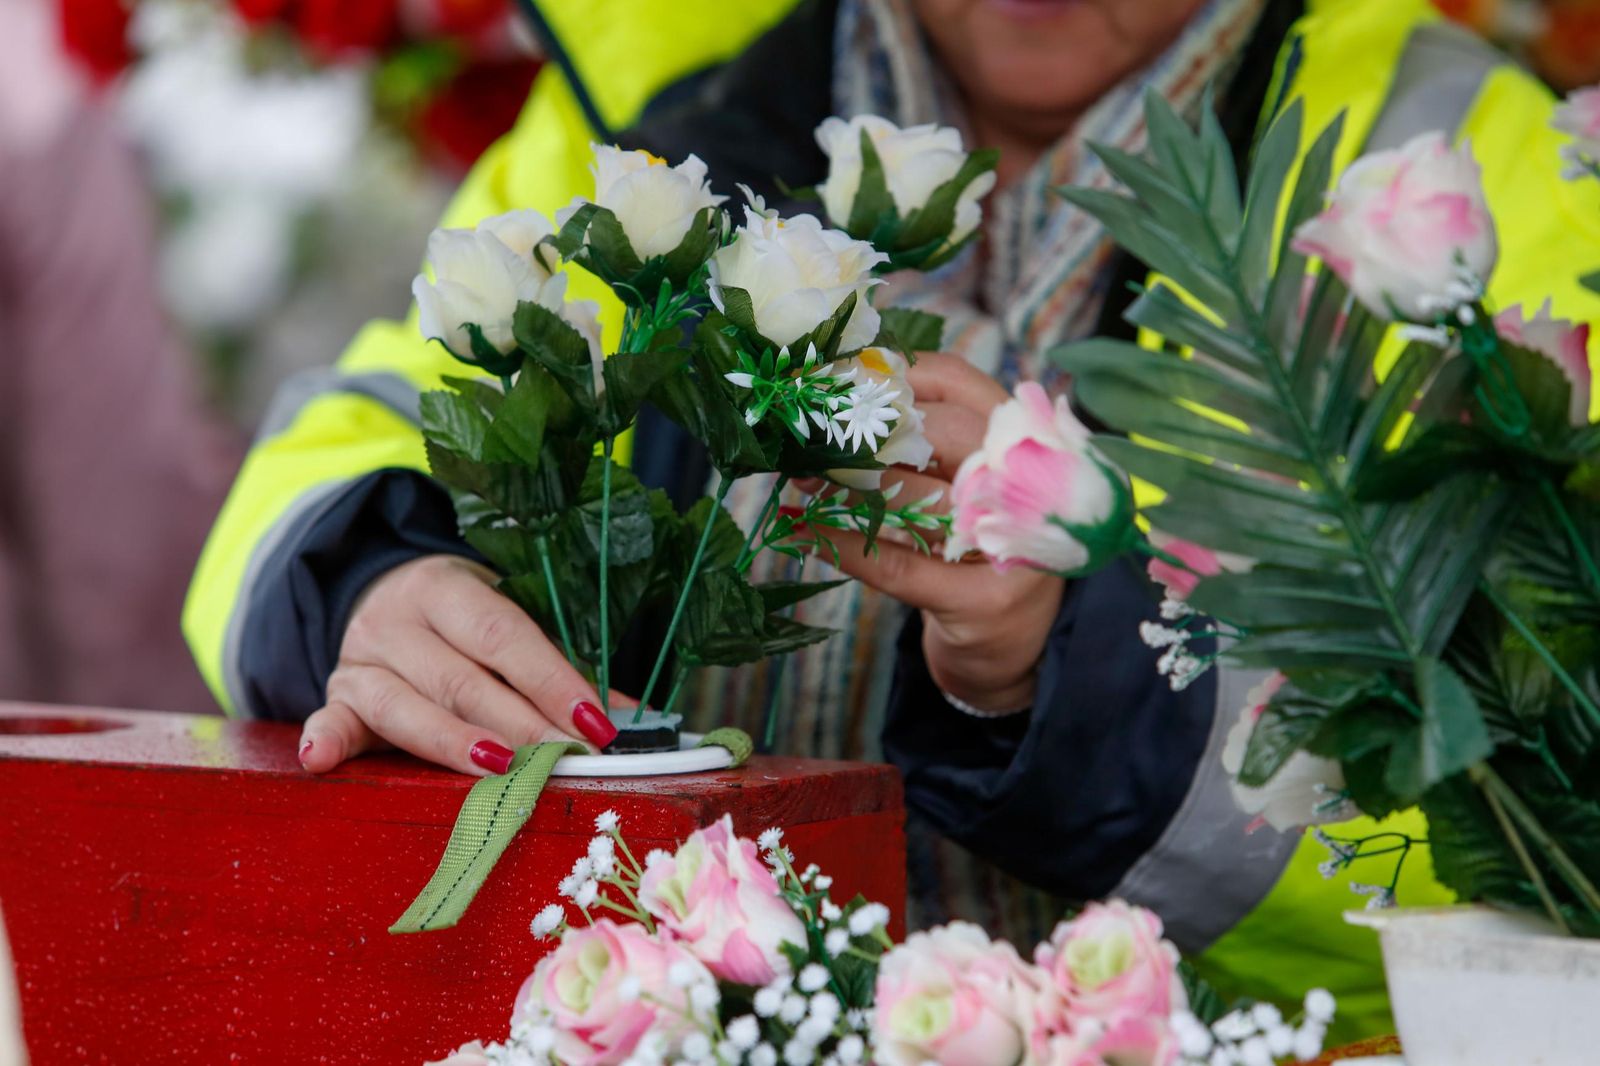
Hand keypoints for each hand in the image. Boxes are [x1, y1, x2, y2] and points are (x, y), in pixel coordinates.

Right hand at [297, 554, 618, 774]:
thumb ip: (559, 666)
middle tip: (564, 759)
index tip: (594, 723)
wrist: (381, 597)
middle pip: (460, 678)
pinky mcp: (334, 697)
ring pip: (403, 706)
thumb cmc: (461, 621)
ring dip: (453, 743)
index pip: (502, 634)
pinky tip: (320, 760)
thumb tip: (627, 716)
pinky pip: (325, 719)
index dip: (550, 679)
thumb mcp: (505, 623)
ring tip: (499, 769)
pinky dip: (324, 740)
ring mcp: (360, 660)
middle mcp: (396, 620)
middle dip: (519, 724)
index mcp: (446, 587)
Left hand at [824, 353, 1063, 711]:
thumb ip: (921, 436)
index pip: (955, 380)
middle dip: (867, 430)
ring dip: (846, 485)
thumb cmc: (974, 542)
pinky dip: (847, 546)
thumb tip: (833, 395)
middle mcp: (1027, 482)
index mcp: (1018, 435)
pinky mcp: (983, 599)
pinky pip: (901, 565)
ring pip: (918, 498)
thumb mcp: (963, 478)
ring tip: (799, 478)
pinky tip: (807, 532)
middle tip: (808, 433)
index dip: (889, 374)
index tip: (834, 381)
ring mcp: (1011, 544)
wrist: (1009, 642)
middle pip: (943, 433)